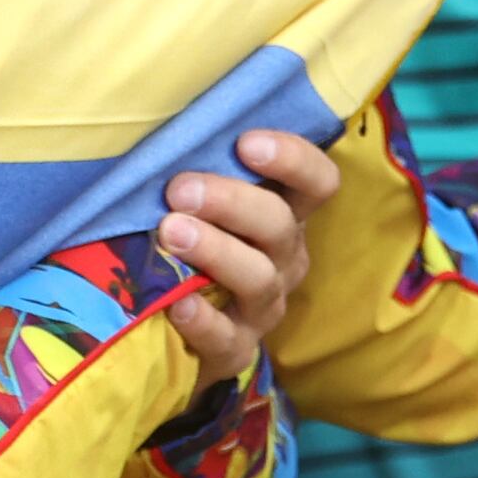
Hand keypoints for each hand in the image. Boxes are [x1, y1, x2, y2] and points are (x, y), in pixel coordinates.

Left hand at [157, 124, 339, 385]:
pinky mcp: (234, 350)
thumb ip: (197, 172)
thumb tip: (158, 127)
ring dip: (216, 250)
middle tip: (180, 189)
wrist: (172, 334)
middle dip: (232, 202)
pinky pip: (227, 337)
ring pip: (259, 277)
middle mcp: (284, 260)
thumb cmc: (187, 247)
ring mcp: (263, 308)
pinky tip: (176, 304)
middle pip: (280, 224)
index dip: (294, 159)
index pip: (318, 183)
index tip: (246, 143)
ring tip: (171, 232)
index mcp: (283, 215)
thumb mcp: (200, 207)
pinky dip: (203, 319)